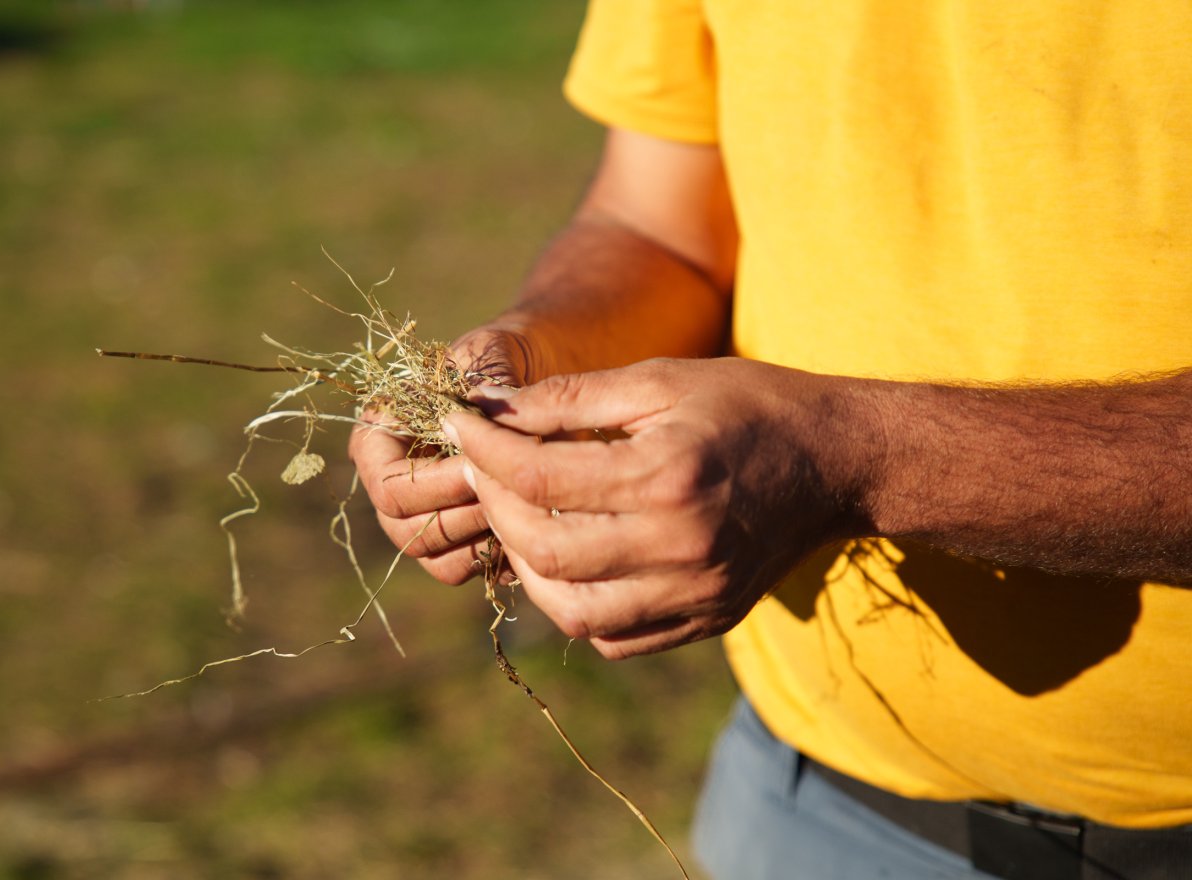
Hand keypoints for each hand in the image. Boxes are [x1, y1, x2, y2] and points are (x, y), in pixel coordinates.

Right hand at [348, 326, 544, 584]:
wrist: (533, 379)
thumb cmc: (501, 359)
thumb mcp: (487, 352)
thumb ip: (478, 379)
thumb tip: (482, 414)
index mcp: (378, 440)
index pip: (387, 486)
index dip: (433, 484)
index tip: (481, 462)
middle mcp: (393, 488)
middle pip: (407, 533)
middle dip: (464, 514)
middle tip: (511, 488)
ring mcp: (423, 521)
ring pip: (437, 561)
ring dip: (483, 537)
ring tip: (527, 503)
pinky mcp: (460, 544)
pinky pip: (472, 571)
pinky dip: (503, 556)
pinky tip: (537, 524)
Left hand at [443, 358, 873, 656]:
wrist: (838, 461)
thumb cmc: (747, 405)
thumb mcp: (662, 380)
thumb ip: (572, 396)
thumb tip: (492, 408)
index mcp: (666, 474)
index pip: (540, 476)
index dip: (485, 451)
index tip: (462, 426)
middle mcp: (681, 545)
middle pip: (545, 551)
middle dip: (496, 509)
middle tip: (484, 472)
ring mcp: (697, 592)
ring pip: (573, 611)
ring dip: (528, 567)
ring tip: (520, 521)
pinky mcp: (708, 619)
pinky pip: (616, 639)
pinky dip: (576, 606)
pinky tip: (569, 561)